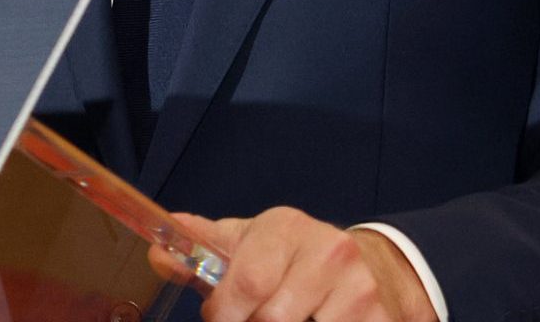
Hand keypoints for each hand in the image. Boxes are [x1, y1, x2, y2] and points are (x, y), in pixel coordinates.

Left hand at [153, 208, 433, 321]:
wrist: (369, 269)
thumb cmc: (293, 262)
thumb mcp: (246, 247)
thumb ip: (202, 252)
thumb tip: (158, 251)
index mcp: (286, 227)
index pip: (246, 282)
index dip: (226, 313)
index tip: (223, 317)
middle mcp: (328, 249)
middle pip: (272, 318)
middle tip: (255, 320)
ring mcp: (359, 286)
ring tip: (286, 319)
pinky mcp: (381, 318)